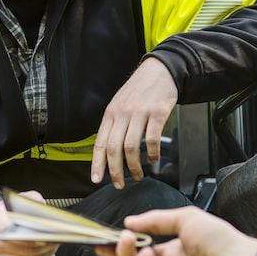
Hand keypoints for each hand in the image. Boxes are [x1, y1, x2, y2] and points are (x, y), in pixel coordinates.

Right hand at [0, 190, 58, 255]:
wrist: (8, 223)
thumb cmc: (19, 211)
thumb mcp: (26, 198)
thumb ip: (34, 201)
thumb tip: (44, 212)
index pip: (5, 229)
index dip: (24, 233)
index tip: (40, 233)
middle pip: (23, 248)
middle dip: (44, 243)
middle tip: (55, 237)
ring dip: (47, 254)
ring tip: (53, 244)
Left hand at [91, 57, 177, 188]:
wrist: (160, 70)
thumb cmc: (139, 90)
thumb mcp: (119, 104)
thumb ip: (114, 125)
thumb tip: (108, 151)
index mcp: (110, 114)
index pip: (100, 143)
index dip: (97, 164)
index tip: (96, 179)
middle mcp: (122, 114)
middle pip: (114, 148)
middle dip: (115, 171)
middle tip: (120, 184)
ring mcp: (139, 113)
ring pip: (131, 146)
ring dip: (134, 166)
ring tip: (138, 175)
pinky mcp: (157, 112)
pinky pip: (152, 138)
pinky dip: (152, 153)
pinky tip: (154, 159)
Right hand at [96, 206, 256, 255]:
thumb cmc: (220, 241)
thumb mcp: (185, 219)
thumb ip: (155, 221)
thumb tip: (129, 222)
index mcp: (169, 254)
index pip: (136, 253)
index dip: (117, 249)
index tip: (101, 241)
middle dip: (122, 253)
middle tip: (126, 238)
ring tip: (150, 255)